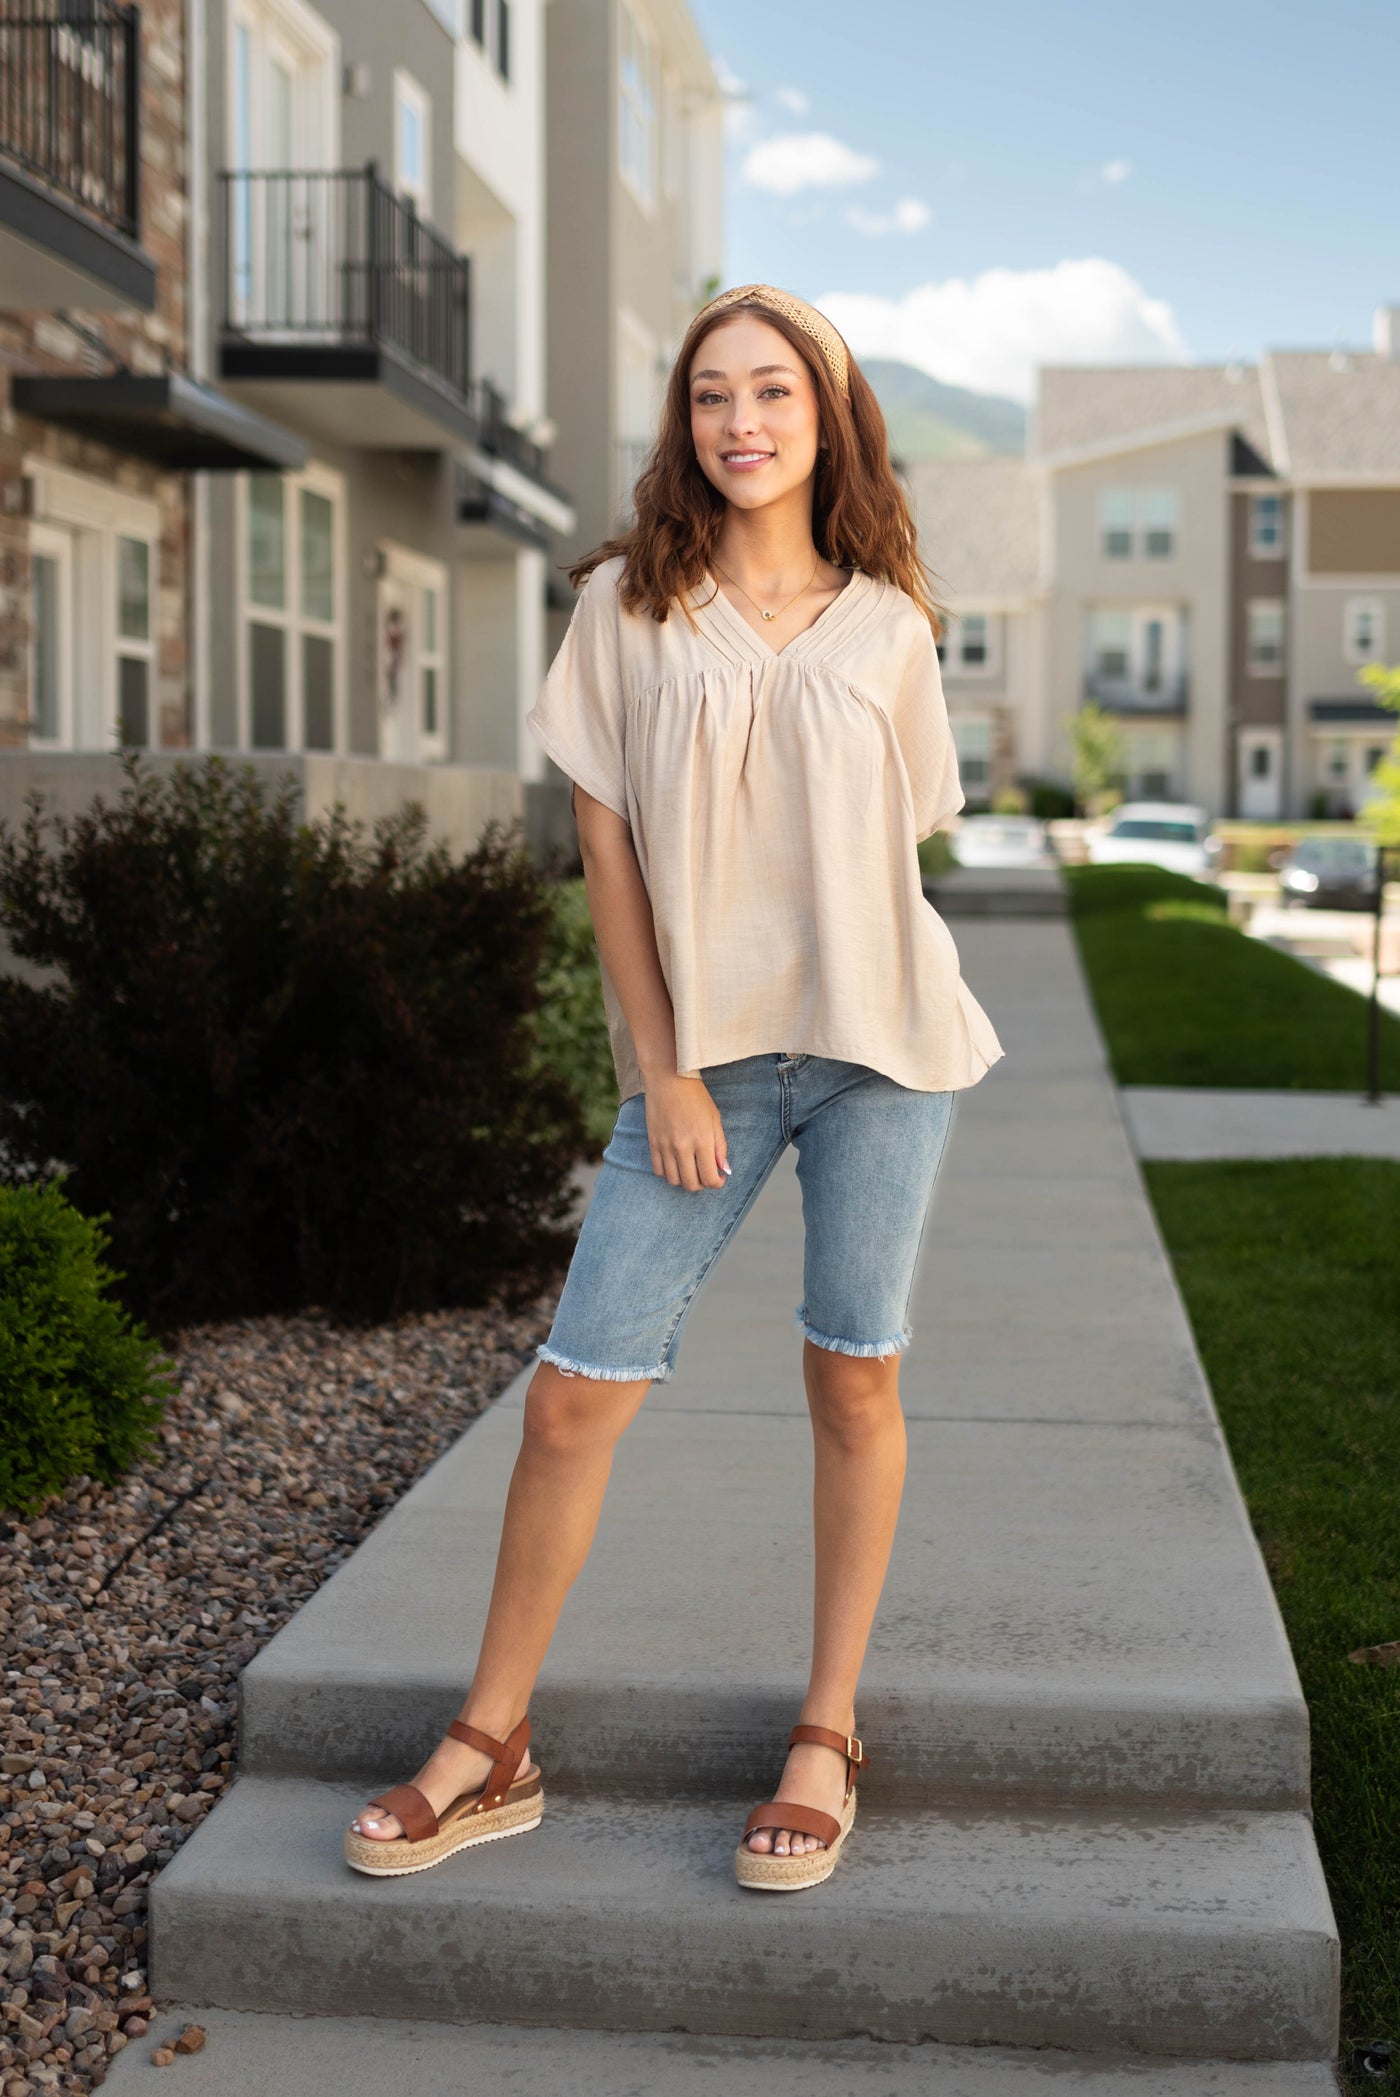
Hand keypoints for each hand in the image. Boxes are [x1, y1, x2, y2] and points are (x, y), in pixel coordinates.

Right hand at [642, 1073, 730, 1190]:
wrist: (669, 1078)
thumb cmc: (695, 1096)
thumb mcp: (715, 1119)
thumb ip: (720, 1146)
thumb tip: (723, 1169)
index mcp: (702, 1140)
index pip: (709, 1178)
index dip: (717, 1183)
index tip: (719, 1179)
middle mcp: (683, 1146)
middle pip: (691, 1184)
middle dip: (702, 1185)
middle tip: (706, 1175)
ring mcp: (665, 1146)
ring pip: (673, 1180)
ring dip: (684, 1180)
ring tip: (691, 1170)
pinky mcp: (653, 1142)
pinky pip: (658, 1170)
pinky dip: (668, 1173)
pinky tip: (676, 1163)